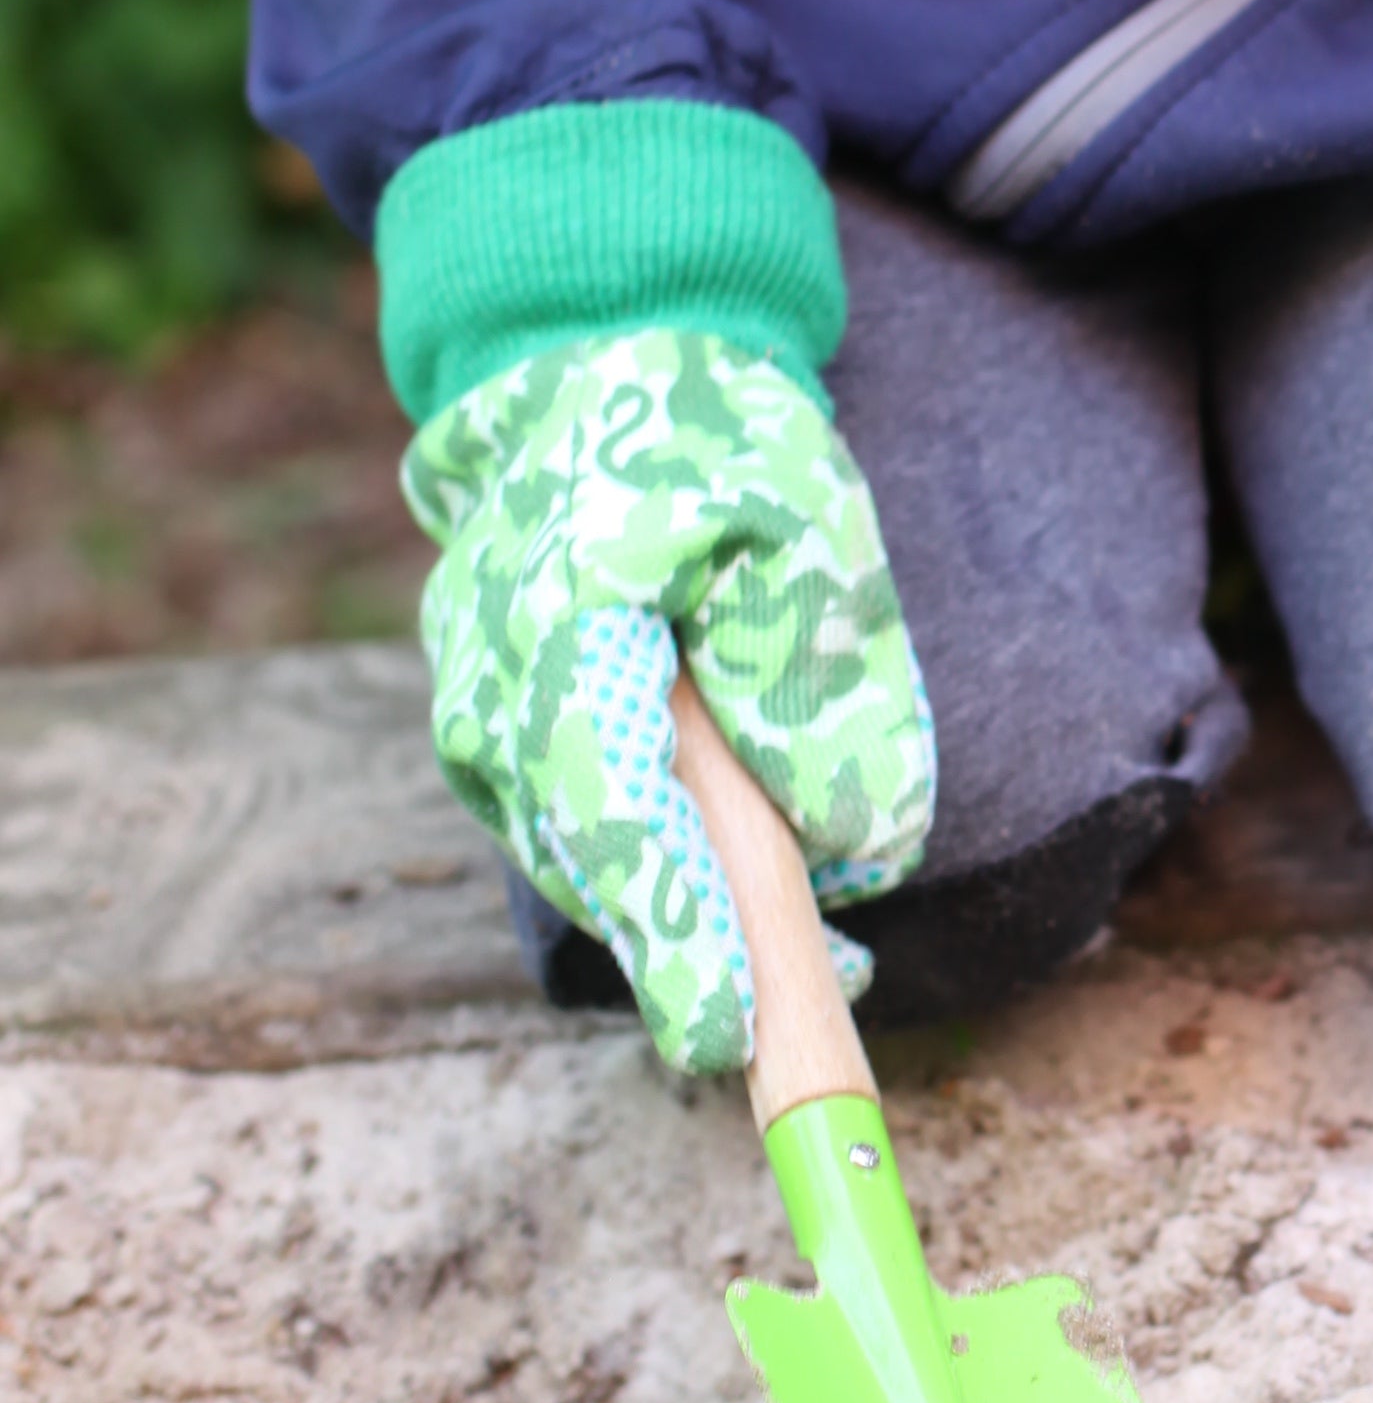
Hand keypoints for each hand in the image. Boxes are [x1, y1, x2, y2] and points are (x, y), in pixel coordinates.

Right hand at [402, 330, 938, 1079]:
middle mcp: (493, 689)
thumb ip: (827, 682)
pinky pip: (590, 839)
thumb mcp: (808, 531)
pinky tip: (755, 902)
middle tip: (827, 1025)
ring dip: (698, 920)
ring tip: (822, 971)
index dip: (674, 930)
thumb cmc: (713, 439)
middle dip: (708, 956)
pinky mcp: (502, 746)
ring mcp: (481, 723)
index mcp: (563, 620)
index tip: (727, 1035)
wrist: (591, 366)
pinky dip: (668, 879)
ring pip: (596, 866)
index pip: (613, 809)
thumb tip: (861, 845)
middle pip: (598, 868)